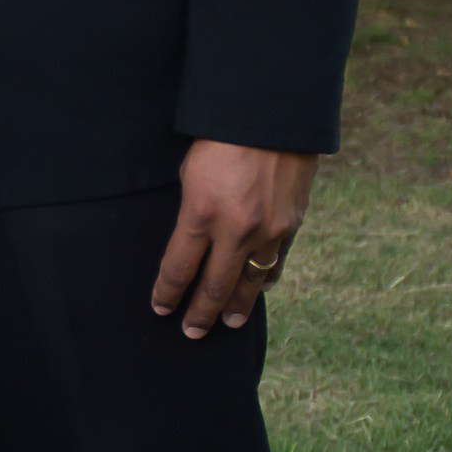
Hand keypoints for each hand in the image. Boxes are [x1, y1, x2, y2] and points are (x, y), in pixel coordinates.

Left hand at [152, 140, 317, 337]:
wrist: (273, 118)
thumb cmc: (221, 138)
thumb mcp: (191, 172)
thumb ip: (192, 212)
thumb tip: (191, 243)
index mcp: (201, 214)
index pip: (179, 268)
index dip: (168, 293)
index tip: (161, 308)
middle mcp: (235, 230)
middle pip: (213, 286)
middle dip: (200, 313)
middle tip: (191, 333)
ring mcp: (267, 232)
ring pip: (248, 283)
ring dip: (235, 307)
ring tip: (227, 323)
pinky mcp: (291, 226)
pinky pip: (275, 263)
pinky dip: (264, 280)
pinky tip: (257, 290)